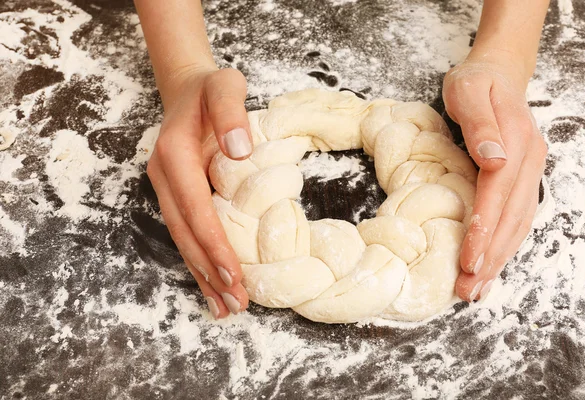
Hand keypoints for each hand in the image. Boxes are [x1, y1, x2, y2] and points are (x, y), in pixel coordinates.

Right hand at [146, 67, 253, 318]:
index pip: (196, 209)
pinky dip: (197, 260)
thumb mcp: (224, 86)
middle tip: (234, 304)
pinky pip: (184, 232)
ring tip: (224, 307)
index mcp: (175, 154)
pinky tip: (210, 284)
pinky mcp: (173, 195)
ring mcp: (165, 188)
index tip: (233, 275)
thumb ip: (230, 112)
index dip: (214, 244)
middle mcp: (164, 176)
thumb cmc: (211, 90)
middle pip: (185, 233)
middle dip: (209, 271)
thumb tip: (240, 151)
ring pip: (181, 239)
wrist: (187, 89)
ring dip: (201, 274)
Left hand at [442, 52, 547, 301]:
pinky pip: (517, 217)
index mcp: (516, 141)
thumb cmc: (475, 81)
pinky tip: (491, 263)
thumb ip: (481, 123)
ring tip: (477, 288)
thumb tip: (493, 159)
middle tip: (468, 289)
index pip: (499, 193)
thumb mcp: (469, 90)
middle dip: (491, 255)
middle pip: (513, 217)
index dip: (485, 227)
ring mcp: (529, 172)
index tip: (468, 258)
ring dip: (500, 258)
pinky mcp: (523, 179)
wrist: (498, 72)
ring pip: (519, 223)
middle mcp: (529, 161)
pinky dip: (505, 244)